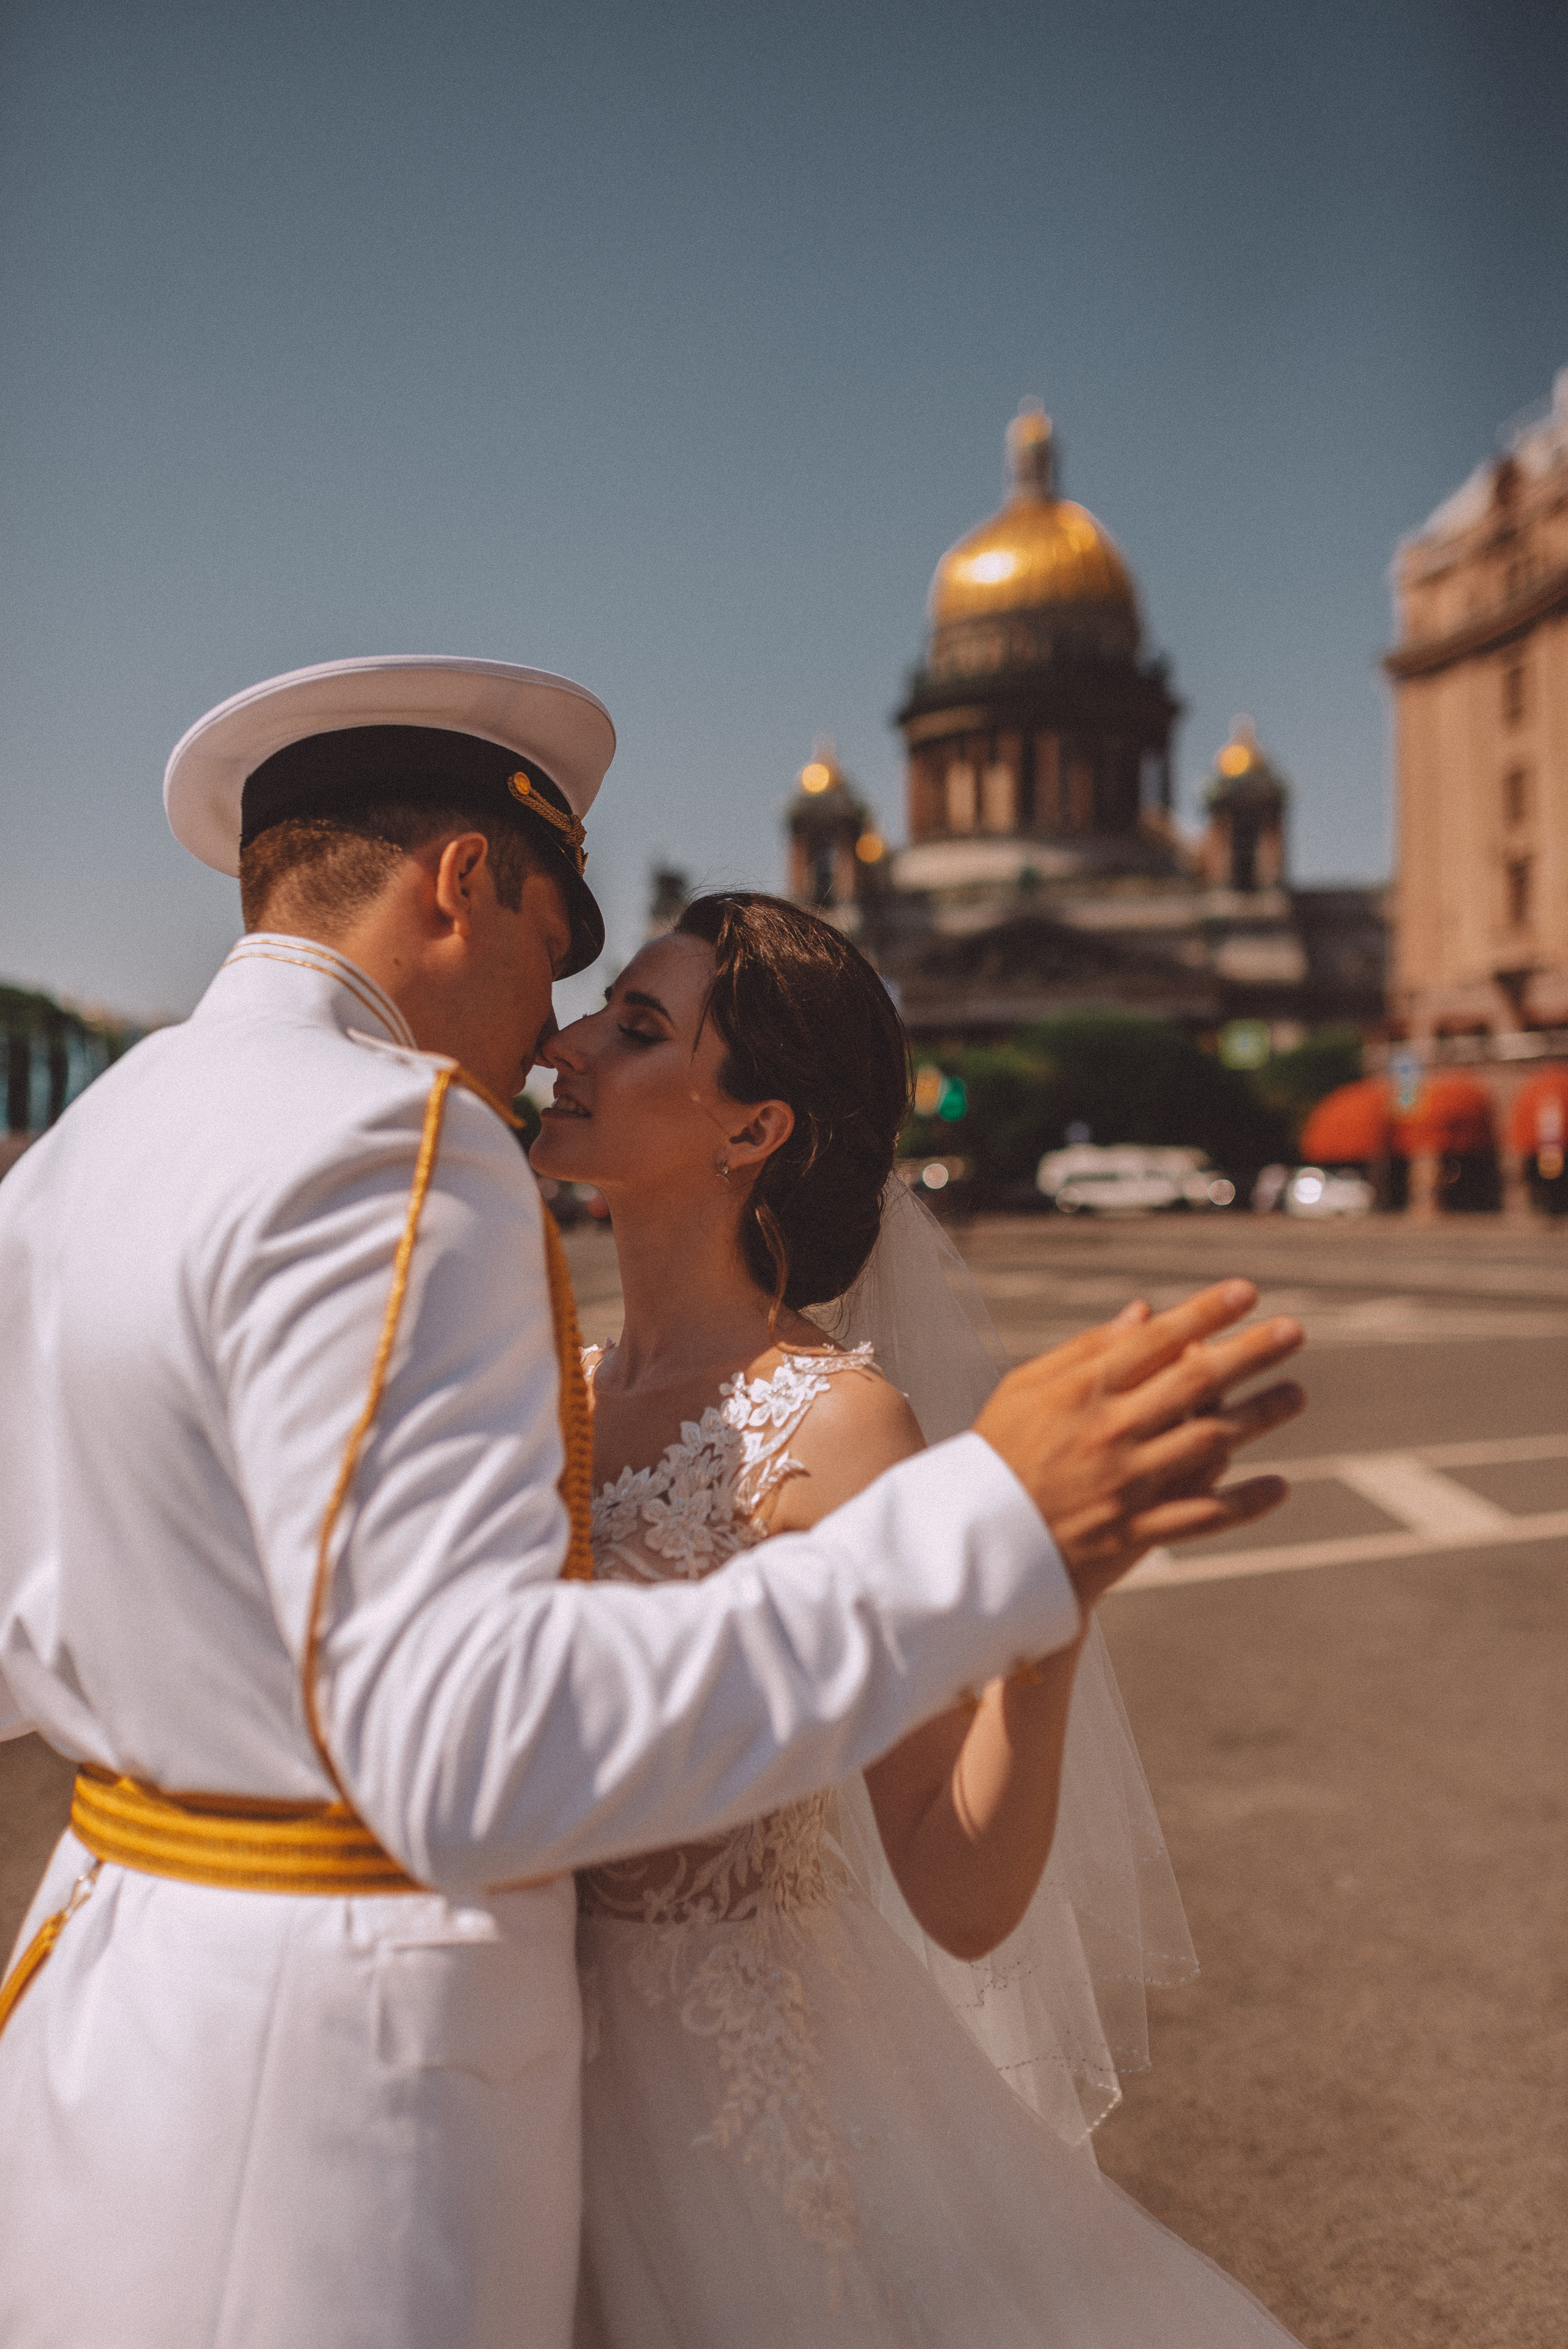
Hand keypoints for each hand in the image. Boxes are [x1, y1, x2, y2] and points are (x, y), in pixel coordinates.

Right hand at [973, 1280, 1303, 1605]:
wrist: (974, 1545)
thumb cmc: (997, 1456)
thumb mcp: (1024, 1389)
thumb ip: (1084, 1350)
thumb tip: (1142, 1314)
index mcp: (1080, 1390)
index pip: (1156, 1340)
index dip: (1205, 1313)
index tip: (1247, 1291)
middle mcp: (1111, 1431)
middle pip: (1195, 1382)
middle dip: (1250, 1352)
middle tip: (1294, 1330)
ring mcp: (1128, 1483)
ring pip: (1211, 1441)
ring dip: (1260, 1416)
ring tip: (1297, 1394)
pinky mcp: (1136, 1532)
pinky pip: (1204, 1515)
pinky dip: (1246, 1503)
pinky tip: (1281, 1486)